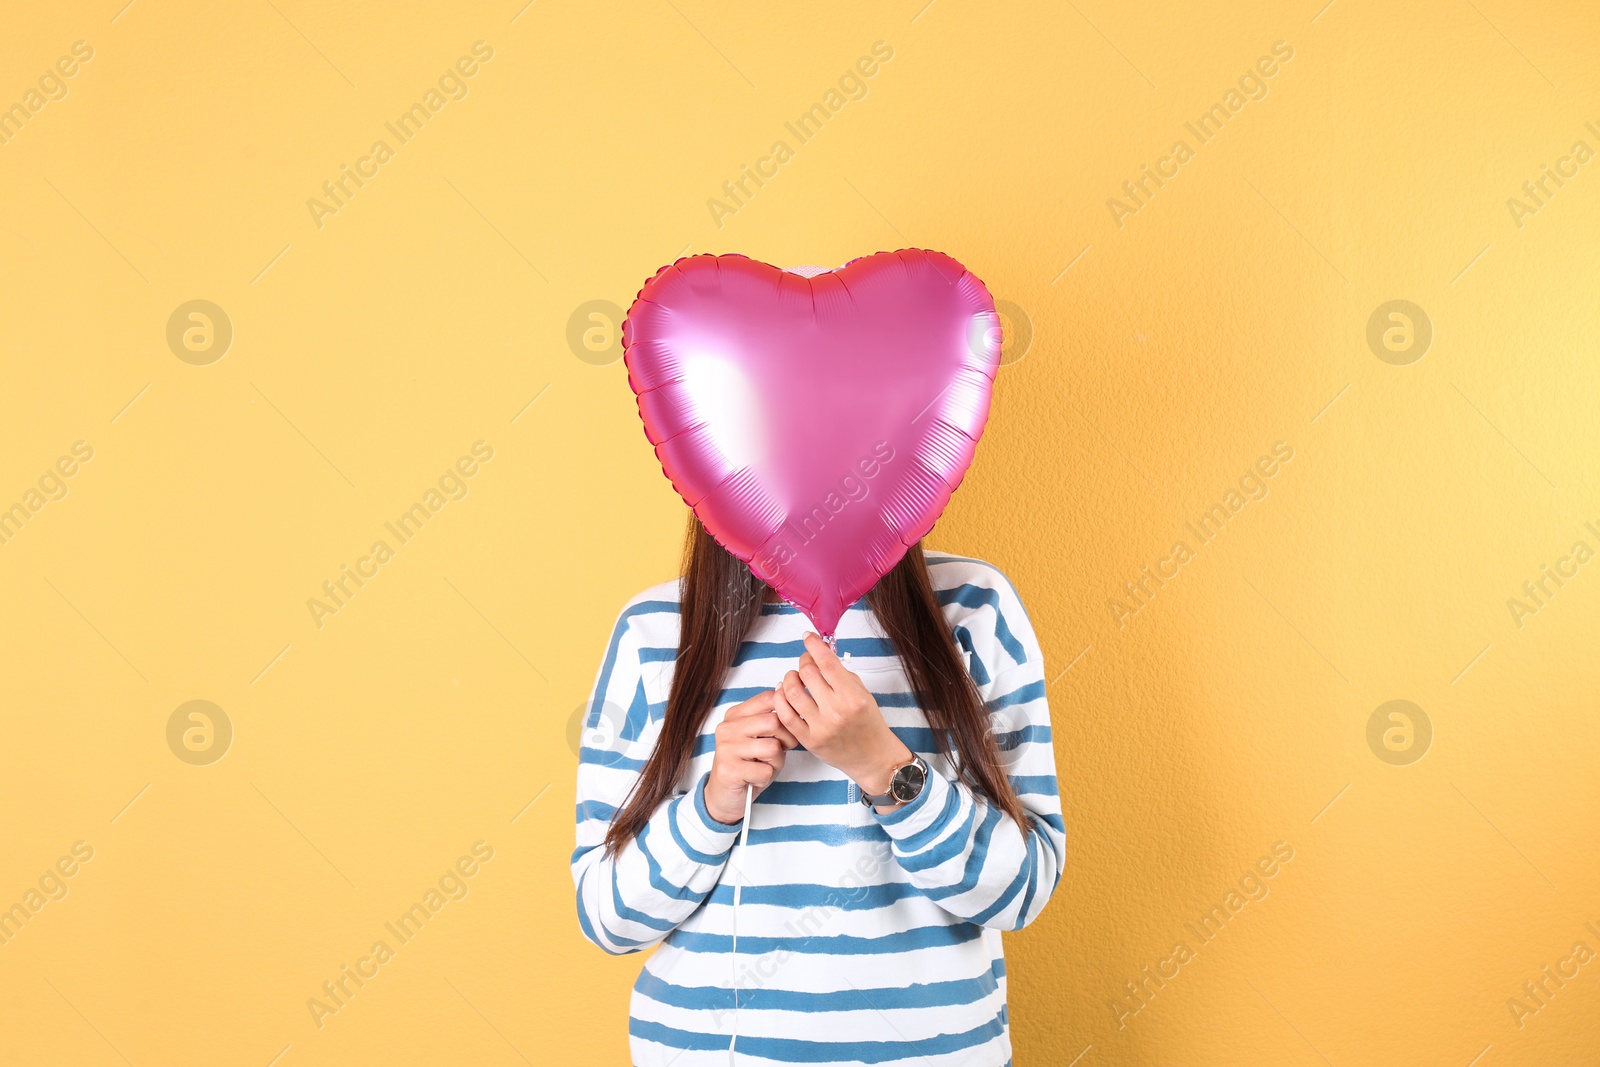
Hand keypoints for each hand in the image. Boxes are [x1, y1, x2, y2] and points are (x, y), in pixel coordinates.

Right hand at [703, 690, 798, 824]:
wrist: (724, 796)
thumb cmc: (747, 764)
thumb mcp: (760, 737)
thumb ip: (771, 717)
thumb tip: (784, 690)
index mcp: (735, 715)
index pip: (769, 698)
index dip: (786, 714)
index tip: (783, 729)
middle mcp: (727, 728)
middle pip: (774, 722)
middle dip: (785, 740)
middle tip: (778, 752)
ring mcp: (726, 749)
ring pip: (772, 747)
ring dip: (776, 762)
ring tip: (764, 766)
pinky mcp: (728, 770)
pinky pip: (765, 771)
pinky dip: (766, 778)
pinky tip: (755, 778)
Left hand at [773, 633, 912, 796]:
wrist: (873, 757)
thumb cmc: (869, 724)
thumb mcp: (863, 694)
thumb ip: (841, 674)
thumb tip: (821, 653)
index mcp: (852, 696)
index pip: (827, 662)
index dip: (814, 645)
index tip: (808, 637)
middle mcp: (836, 710)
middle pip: (807, 673)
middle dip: (803, 661)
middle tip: (805, 661)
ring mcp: (820, 727)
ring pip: (791, 691)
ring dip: (789, 678)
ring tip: (793, 677)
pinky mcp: (808, 740)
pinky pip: (785, 715)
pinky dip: (780, 699)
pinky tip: (783, 693)